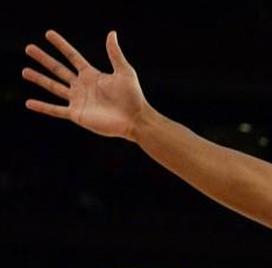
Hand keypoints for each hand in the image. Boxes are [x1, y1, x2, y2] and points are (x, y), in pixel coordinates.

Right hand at [23, 30, 147, 139]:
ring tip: (24, 71)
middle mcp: (82, 86)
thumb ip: (114, 54)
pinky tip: (29, 102)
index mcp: (92, 75)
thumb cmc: (133, 96)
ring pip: (53, 87)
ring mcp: (78, 100)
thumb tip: (111, 33)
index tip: (49, 34)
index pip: (72, 56)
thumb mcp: (124, 71)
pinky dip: (42, 107)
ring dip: (39, 79)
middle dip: (44, 59)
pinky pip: (55, 110)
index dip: (61, 45)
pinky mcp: (77, 114)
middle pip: (58, 69)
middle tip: (29, 48)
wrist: (135, 119)